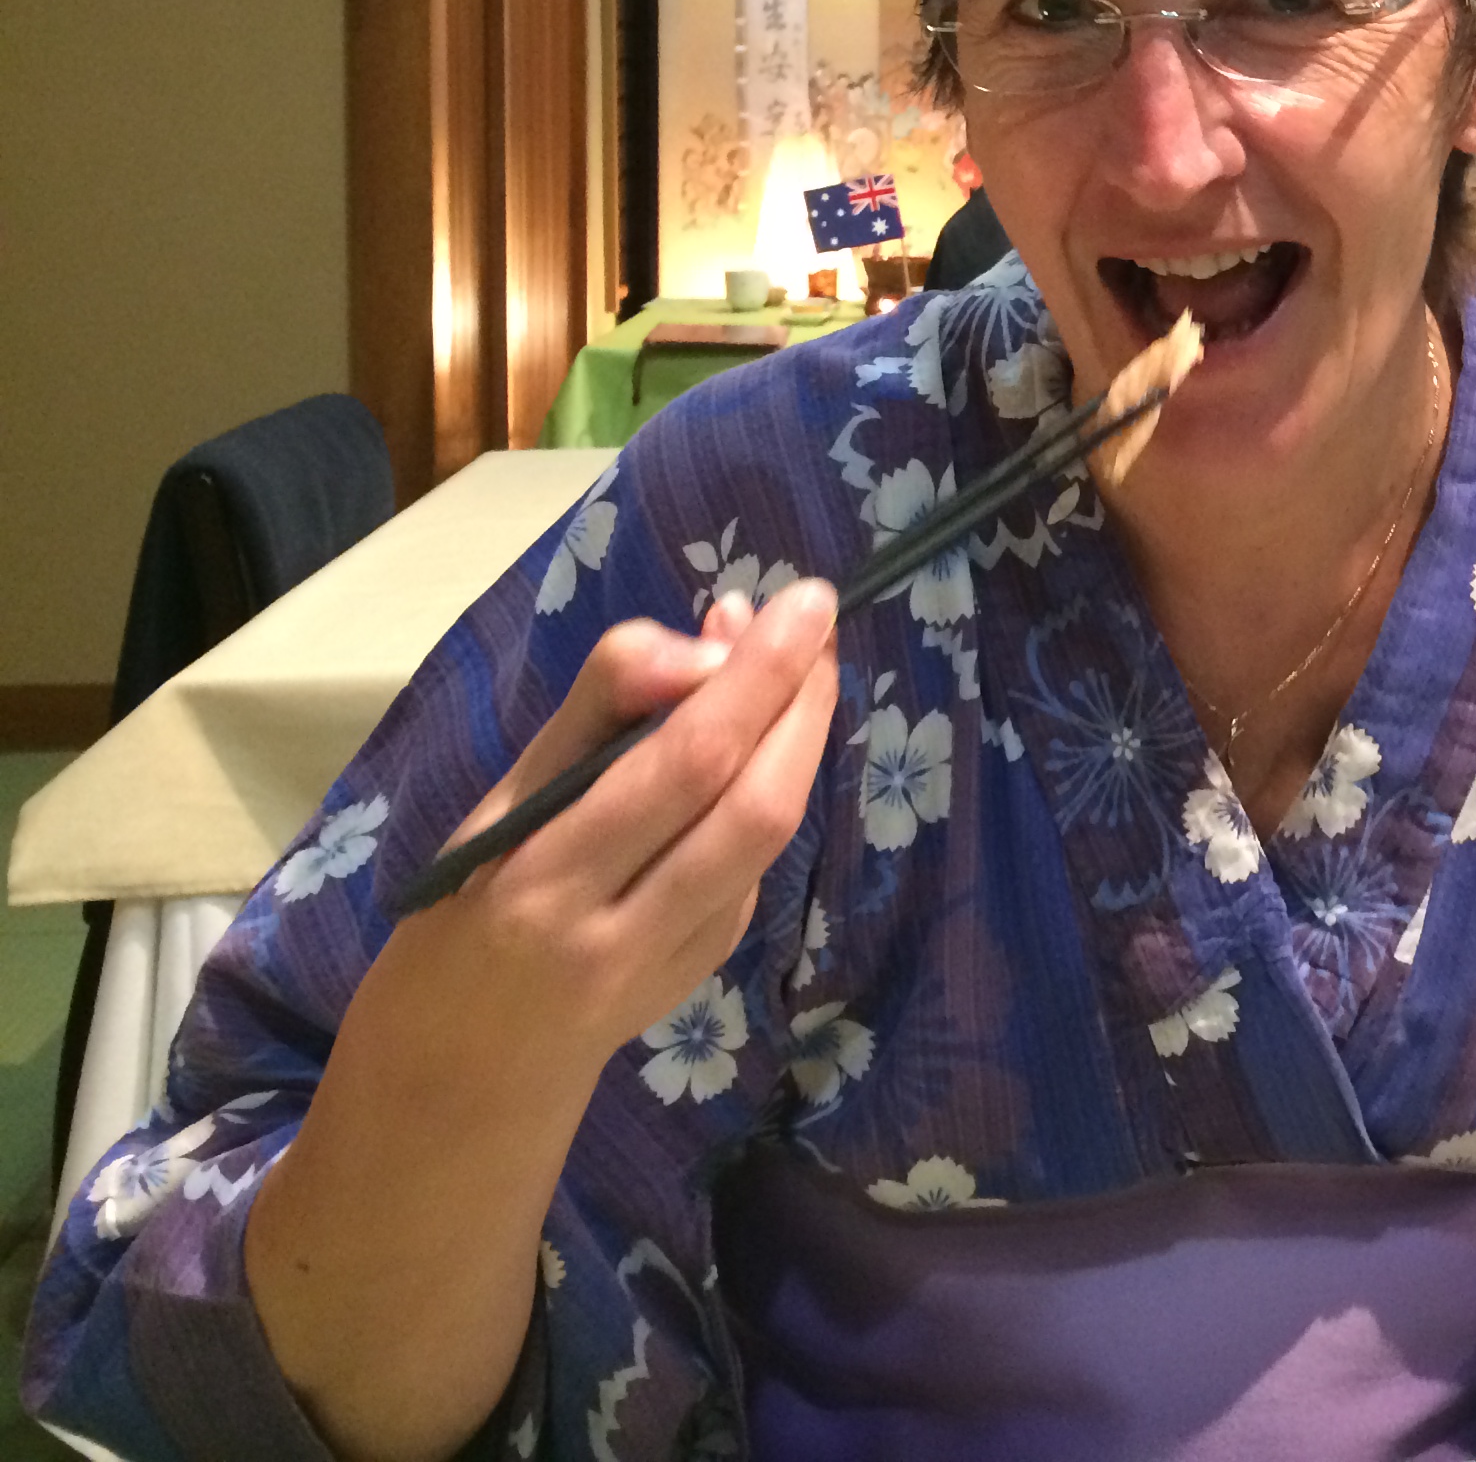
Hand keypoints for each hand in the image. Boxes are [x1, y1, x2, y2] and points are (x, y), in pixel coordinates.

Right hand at [381, 575, 840, 1092]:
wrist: (456, 1078)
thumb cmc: (458, 917)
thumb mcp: (495, 807)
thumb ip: (598, 715)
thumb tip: (710, 639)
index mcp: (544, 878)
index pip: (684, 763)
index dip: (755, 676)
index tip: (798, 601)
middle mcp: (618, 930)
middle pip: (749, 805)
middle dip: (799, 700)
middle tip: (814, 615)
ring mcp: (671, 963)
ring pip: (765, 841)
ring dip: (800, 739)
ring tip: (799, 661)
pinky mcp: (703, 973)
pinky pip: (752, 870)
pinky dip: (769, 791)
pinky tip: (764, 740)